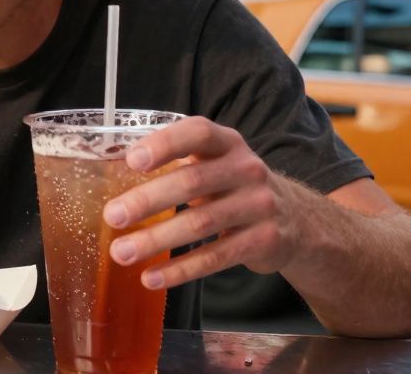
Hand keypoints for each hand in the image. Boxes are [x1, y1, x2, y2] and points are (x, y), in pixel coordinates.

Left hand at [101, 117, 296, 289]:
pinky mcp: (263, 241)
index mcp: (227, 143)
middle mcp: (246, 169)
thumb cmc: (235, 186)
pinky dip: (180, 270)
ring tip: (122, 253)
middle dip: (147, 200)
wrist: (297, 220)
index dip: (165, 144)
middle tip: (113, 216)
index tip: (132, 160)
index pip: (197, 133)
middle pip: (192, 182)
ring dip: (156, 240)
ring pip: (200, 224)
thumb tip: (113, 177)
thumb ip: (178, 164)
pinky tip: (151, 277)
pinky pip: (215, 257)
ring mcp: (258, 206)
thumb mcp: (217, 163)